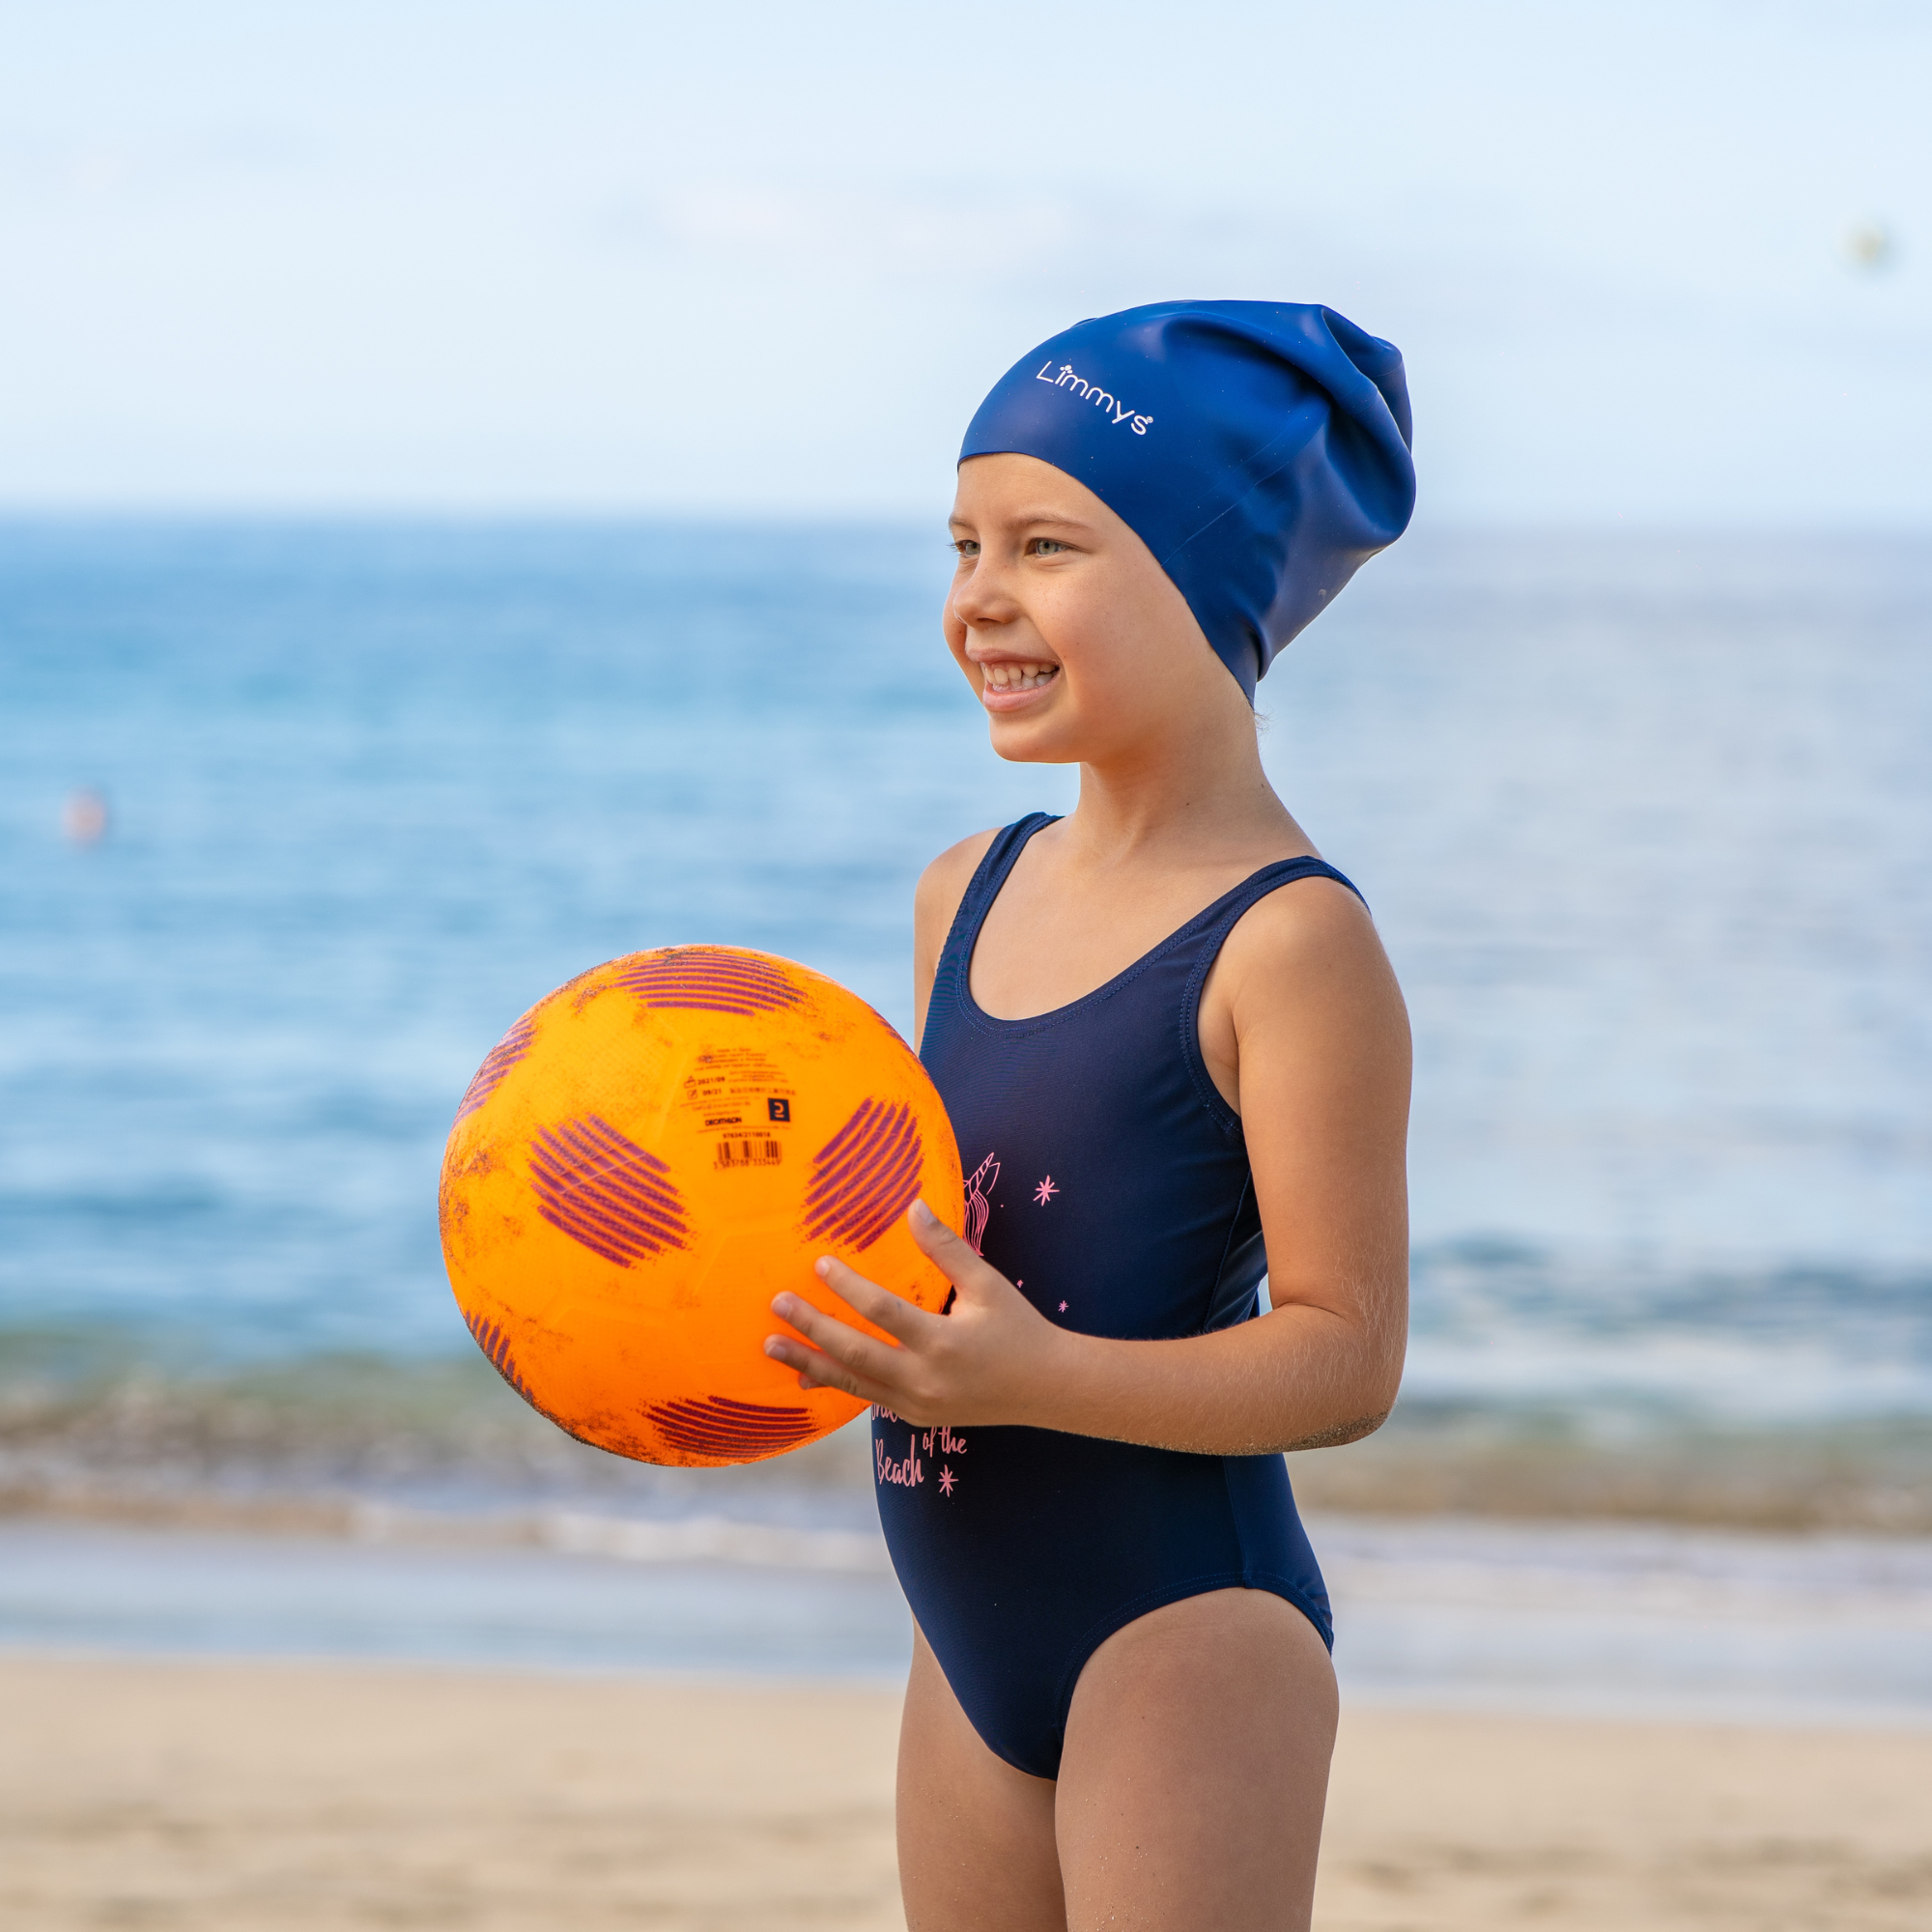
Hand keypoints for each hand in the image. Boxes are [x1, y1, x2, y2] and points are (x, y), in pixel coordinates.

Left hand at [765, 1200, 1070, 1426]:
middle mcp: (924, 1379)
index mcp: (943, 1342)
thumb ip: (947, 1248)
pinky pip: (867, 1399)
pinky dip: (836, 1384)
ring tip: (771, 1346)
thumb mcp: (987, 1284)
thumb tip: (914, 1206)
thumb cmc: (1018, 1328)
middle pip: (855, 1352)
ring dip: (810, 1362)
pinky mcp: (915, 1417)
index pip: (883, 1312)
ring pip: (853, 1383)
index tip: (819, 1264)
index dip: (848, 1288)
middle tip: (777, 1306)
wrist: (1047, 1389)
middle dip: (812, 1328)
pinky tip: (807, 1372)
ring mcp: (917, 1405)